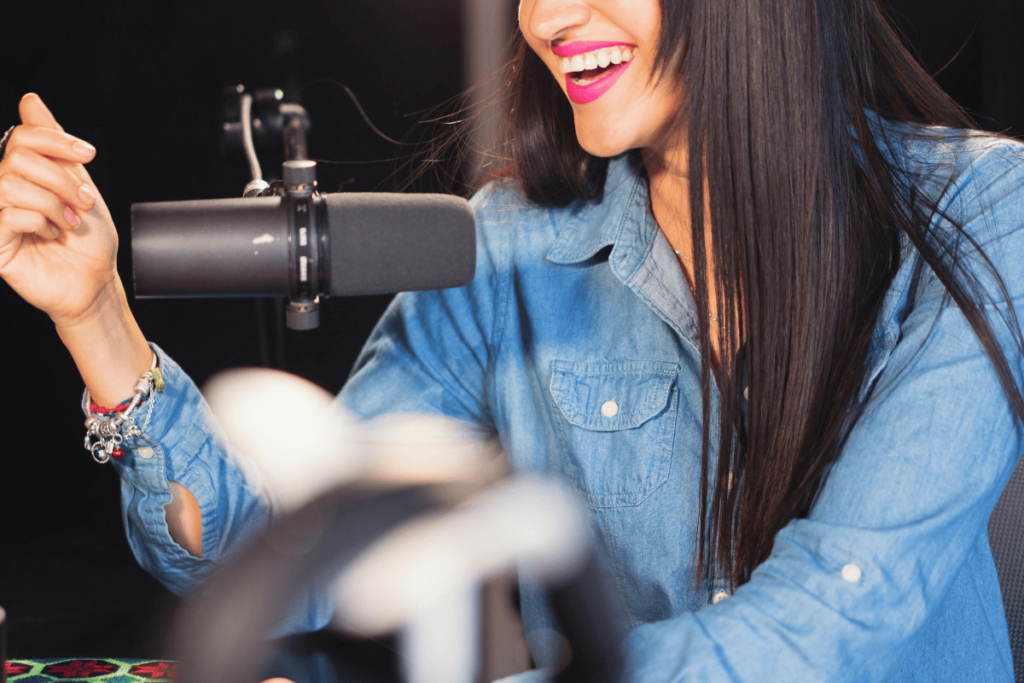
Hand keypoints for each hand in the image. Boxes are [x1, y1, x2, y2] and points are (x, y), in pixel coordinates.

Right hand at [0, 93, 118, 325]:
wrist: (96, 281)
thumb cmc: (88, 239)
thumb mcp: (79, 183)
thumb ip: (54, 145)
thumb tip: (30, 101)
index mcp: (21, 174)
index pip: (22, 138)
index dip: (55, 139)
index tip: (88, 153)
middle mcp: (3, 191)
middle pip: (17, 158)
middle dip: (61, 177)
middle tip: (83, 201)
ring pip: (9, 183)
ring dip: (52, 201)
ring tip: (70, 220)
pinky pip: (7, 214)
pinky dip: (40, 221)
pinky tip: (51, 234)